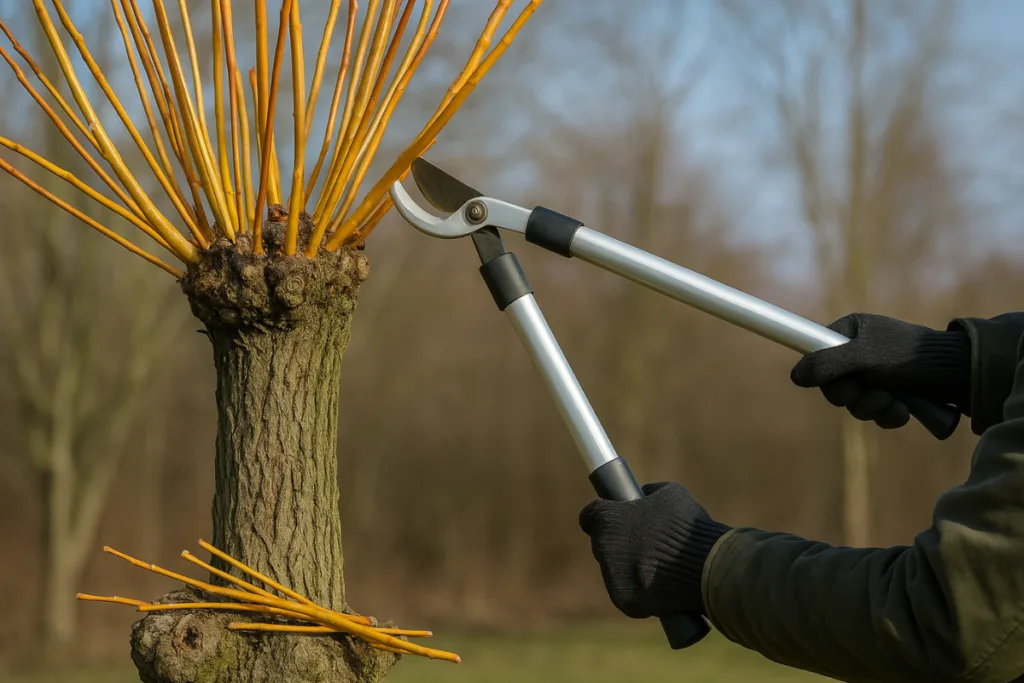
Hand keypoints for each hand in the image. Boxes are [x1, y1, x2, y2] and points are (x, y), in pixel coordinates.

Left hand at [578, 482, 730, 618]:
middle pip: (603, 545)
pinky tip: (658, 584)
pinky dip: (639, 591)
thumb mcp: (670, 493)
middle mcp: (603, 549)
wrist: (707, 565)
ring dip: (628, 568)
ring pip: (614, 571)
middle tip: (645, 544)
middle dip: (619, 544)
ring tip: (657, 565)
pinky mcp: (625, 601)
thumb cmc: (687, 525)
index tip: (615, 520)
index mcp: (607, 520)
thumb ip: (650, 492)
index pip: (589, 517)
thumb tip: (643, 493)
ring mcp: (612, 578)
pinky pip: (627, 594)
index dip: (602, 517)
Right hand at [790, 313, 970, 428]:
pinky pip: (876, 413)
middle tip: (870, 392)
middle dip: (854, 396)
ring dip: (873, 408)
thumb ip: (827, 363)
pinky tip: (903, 410)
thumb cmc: (909, 354)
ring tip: (894, 402)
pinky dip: (888, 415)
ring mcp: (876, 375)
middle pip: (834, 385)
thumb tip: (794, 376)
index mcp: (849, 332)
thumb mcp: (863, 355)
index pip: (816, 354)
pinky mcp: (893, 394)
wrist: (958, 371)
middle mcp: (859, 353)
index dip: (824, 375)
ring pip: (856, 403)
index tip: (840, 382)